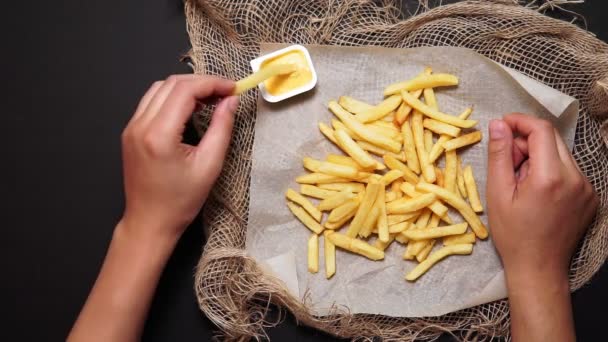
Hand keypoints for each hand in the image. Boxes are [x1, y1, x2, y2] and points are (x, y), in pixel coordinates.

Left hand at [120, 74, 237, 240]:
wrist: (150, 222)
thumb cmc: (179, 202)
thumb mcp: (209, 166)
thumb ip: (222, 129)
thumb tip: (231, 102)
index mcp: (159, 135)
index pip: (185, 90)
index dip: (212, 83)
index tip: (232, 89)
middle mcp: (140, 126)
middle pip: (171, 84)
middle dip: (201, 83)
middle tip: (225, 93)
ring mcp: (131, 128)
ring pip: (159, 88)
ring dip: (186, 88)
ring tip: (210, 99)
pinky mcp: (130, 132)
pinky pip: (151, 101)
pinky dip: (172, 98)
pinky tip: (190, 108)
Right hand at [487, 113, 597, 277]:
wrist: (539, 267)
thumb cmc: (512, 234)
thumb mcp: (497, 193)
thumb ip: (499, 155)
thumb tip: (498, 124)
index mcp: (550, 177)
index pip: (541, 130)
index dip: (520, 121)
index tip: (503, 125)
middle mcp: (576, 178)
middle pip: (552, 139)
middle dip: (527, 142)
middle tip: (508, 162)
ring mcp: (587, 188)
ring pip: (560, 154)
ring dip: (538, 157)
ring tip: (521, 181)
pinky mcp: (591, 196)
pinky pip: (569, 170)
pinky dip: (550, 171)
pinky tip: (536, 192)